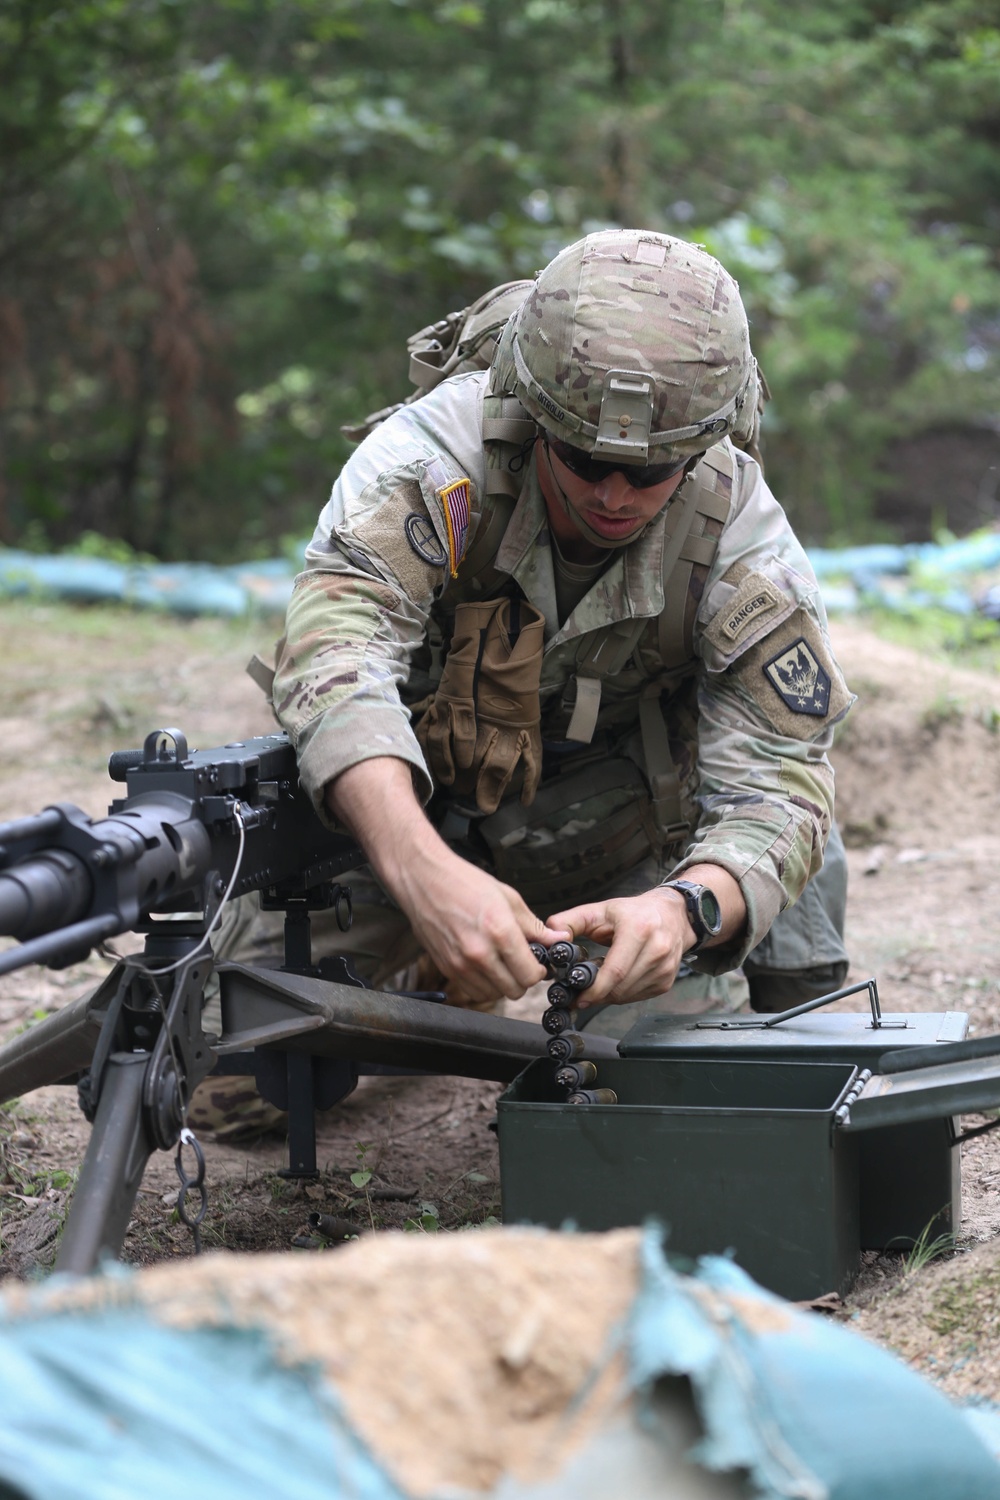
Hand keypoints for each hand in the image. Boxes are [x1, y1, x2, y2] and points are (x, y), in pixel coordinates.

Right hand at [326, 757, 568, 1006]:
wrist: (423, 879)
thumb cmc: (464, 883)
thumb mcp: (508, 898)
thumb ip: (534, 925)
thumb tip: (559, 939)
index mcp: (499, 932)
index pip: (530, 974)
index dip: (539, 970)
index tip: (538, 962)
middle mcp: (479, 953)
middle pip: (514, 990)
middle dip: (523, 979)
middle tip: (521, 962)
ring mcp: (460, 964)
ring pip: (494, 994)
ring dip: (502, 983)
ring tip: (501, 962)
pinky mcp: (446, 968)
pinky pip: (472, 991)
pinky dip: (483, 984)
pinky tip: (484, 964)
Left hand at [545, 889, 693, 1005]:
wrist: (672, 915)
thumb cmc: (633, 913)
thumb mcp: (600, 910)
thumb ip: (570, 921)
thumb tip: (552, 937)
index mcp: (639, 929)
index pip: (616, 970)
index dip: (595, 989)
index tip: (578, 996)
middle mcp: (657, 948)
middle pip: (621, 987)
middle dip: (598, 994)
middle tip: (581, 991)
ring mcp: (665, 967)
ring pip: (628, 995)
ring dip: (609, 995)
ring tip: (600, 979)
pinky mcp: (667, 980)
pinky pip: (638, 997)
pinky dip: (622, 994)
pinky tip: (617, 980)